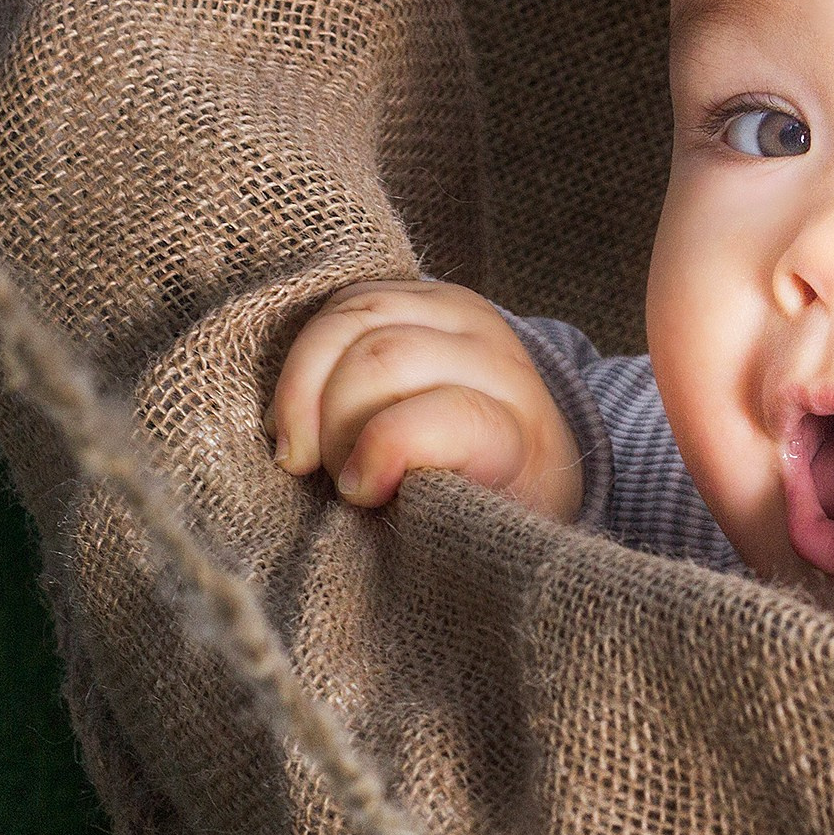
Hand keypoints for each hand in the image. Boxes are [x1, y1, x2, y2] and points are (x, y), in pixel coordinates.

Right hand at [264, 278, 583, 522]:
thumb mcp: (475, 540)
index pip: (453, 415)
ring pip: (352, 319)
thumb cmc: (488, 512)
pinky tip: (303, 407)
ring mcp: (462, 316)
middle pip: (383, 359)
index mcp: (521, 433)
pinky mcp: (423, 294)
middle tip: (332, 473)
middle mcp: (498, 361)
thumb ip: (435, 526)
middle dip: (333, 422)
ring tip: (308, 444)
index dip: (388, 449)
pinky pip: (341, 304)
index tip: (358, 492)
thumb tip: (360, 494)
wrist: (531, 456)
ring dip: (306, 388)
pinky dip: (306, 357)